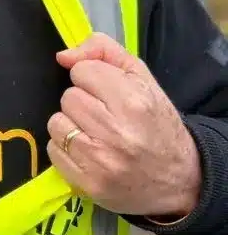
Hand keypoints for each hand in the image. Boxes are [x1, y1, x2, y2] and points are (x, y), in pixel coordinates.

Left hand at [47, 33, 201, 218]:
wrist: (179, 181)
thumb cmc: (157, 124)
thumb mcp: (142, 78)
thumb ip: (104, 51)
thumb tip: (63, 56)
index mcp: (133, 101)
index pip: (82, 71)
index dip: (91, 78)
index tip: (107, 93)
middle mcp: (116, 131)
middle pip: (68, 97)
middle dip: (82, 102)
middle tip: (103, 116)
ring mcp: (100, 160)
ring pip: (57, 122)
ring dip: (71, 125)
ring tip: (94, 133)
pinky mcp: (88, 183)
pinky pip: (54, 150)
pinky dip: (66, 149)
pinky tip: (88, 151)